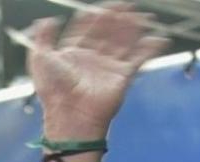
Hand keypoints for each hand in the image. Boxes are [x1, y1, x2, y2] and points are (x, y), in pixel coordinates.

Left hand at [28, 2, 168, 140]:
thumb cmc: (52, 89)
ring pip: (124, 42)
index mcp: (72, 55)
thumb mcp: (40, 58)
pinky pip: (139, 59)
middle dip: (117, 18)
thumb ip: (42, 37)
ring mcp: (107, 69)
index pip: (86, 30)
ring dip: (133, 28)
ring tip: (142, 16)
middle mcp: (91, 61)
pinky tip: (159, 38)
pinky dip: (150, 48)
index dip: (95, 17)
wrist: (69, 113)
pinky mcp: (122, 77)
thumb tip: (46, 20)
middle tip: (127, 4)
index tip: (102, 7)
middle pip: (107, 33)